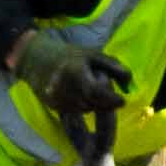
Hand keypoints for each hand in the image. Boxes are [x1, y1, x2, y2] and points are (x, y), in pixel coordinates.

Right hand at [0, 14, 117, 109]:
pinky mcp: (53, 106)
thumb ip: (113, 66)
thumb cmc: (68, 55)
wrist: (35, 60)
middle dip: (106, 103)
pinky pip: (75, 111)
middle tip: (113, 99)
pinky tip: (81, 95)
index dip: (112, 99)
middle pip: (93, 104)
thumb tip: (130, 82)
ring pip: (85, 110)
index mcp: (75, 72)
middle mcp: (65, 88)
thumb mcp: (92, 54)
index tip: (123, 100)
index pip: (97, 92)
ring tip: (93, 92)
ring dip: (94, 104)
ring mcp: (57, 99)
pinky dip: (83, 106)